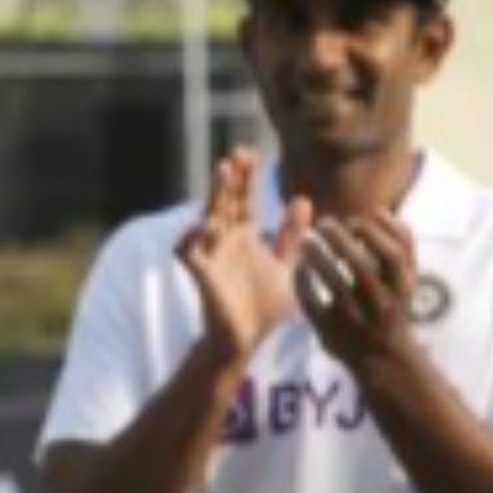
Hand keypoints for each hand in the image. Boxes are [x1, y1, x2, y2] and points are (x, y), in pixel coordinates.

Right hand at [175, 149, 310, 370]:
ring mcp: (212, 256)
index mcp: (246, 238)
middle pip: (226, 202)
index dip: (246, 178)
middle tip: (237, 153)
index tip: (251, 153)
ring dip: (214, 194)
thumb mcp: (286, 267)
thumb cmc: (264, 307)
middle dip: (230, 178)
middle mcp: (226, 242)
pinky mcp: (202, 275)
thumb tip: (303, 200)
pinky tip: (201, 224)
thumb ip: (292, 236)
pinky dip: (190, 238)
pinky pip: (189, 252)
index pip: (245, 201)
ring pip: (208, 218)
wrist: (246, 339)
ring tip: (223, 171)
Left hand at [296, 207, 419, 374]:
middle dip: (342, 240)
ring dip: (319, 259)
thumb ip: (400, 248)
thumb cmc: (391, 309)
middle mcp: (381, 304)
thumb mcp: (404, 281)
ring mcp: (355, 320)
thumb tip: (381, 211)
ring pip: (336, 286)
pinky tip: (298, 267)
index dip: (376, 230)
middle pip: (362, 266)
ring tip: (306, 242)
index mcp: (402, 288)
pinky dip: (304, 284)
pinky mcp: (330, 333)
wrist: (383, 361)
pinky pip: (313, 305)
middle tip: (325, 224)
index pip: (396, 252)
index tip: (358, 219)